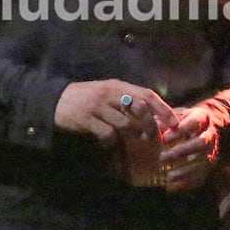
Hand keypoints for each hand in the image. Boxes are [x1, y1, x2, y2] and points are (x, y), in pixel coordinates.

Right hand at [54, 79, 177, 143]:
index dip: (163, 109)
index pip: (147, 94)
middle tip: (154, 138)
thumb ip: (126, 100)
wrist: (55, 100)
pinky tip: (107, 144)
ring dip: (131, 135)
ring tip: (132, 141)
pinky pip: (106, 134)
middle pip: (140, 108)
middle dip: (150, 125)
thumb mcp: (107, 93)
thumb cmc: (86, 98)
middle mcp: (110, 92)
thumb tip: (152, 114)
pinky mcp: (85, 118)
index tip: (175, 123)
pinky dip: (110, 142)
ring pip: (124, 123)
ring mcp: (97, 105)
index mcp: (118, 85)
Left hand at [159, 105, 219, 191]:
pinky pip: (201, 174)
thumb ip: (161, 123)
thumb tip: (147, 134)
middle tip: (162, 157)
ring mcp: (211, 150)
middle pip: (201, 142)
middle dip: (182, 151)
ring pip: (203, 160)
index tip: (164, 139)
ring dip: (185, 168)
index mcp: (202, 117)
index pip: (195, 122)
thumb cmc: (177, 122)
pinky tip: (173, 183)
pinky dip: (187, 180)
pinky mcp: (208, 165)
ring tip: (168, 175)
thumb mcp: (171, 117)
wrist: (195, 131)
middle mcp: (210, 133)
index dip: (181, 131)